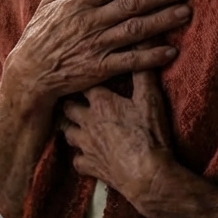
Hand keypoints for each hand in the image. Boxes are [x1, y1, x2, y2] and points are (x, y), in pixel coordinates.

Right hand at [1, 0, 190, 110]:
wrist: (29, 73)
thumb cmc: (40, 34)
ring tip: (186, 12)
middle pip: (130, 4)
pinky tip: (171, 50)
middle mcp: (90, 22)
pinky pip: (130, 62)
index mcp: (79, 2)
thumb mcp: (50, 0)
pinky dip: (151, 57)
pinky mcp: (100, 69)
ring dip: (162, 21)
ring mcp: (96, 46)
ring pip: (135, 30)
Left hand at [61, 71, 175, 212]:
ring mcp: (86, 145)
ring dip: (70, 127)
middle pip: (67, 106)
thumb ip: (144, 70)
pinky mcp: (90, 166)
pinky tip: (85, 156)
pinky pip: (77, 161)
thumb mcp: (150, 99)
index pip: (82, 81)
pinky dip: (80, 158)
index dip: (81, 76)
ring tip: (74, 123)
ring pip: (67, 132)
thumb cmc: (149, 135)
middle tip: (71, 96)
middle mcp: (87, 120)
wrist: (149, 177)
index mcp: (100, 101)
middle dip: (69, 101)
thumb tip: (146, 41)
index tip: (80, 72)